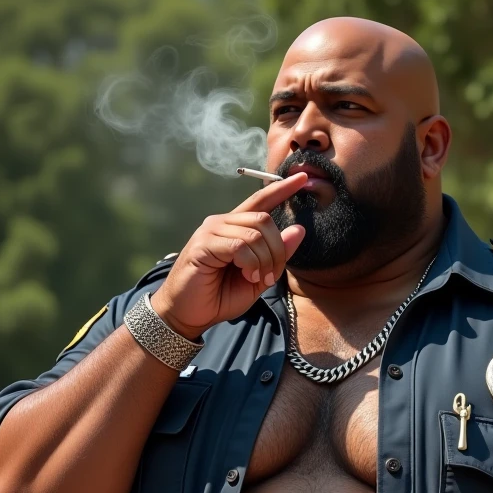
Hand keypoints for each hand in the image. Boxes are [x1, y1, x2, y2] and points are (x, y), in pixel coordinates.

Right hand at [150, 172, 307, 338]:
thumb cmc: (219, 297)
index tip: (303, 177)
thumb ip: (277, 255)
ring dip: (264, 262)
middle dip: (276, 251)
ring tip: (255, 279)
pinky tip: (246, 275)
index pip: (260, 201)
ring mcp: (210, 231)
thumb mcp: (258, 278)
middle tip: (269, 276)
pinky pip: (240, 246)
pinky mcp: (203, 244)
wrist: (189, 315)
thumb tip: (300, 229)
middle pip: (264, 220)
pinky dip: (251, 264)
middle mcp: (222, 223)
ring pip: (255, 234)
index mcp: (235, 228)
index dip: (282, 188)